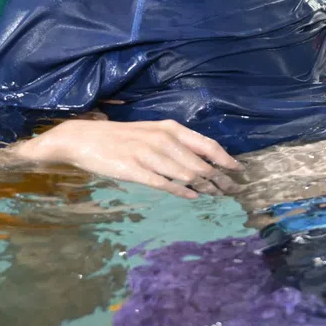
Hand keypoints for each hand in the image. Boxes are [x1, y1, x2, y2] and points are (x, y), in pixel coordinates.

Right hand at [19, 117, 241, 199]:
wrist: (85, 139)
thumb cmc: (122, 137)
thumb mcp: (152, 133)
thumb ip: (176, 144)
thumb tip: (203, 159)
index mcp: (169, 128)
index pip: (207, 145)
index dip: (226, 159)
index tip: (240, 171)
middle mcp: (163, 139)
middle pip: (201, 164)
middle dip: (220, 179)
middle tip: (232, 190)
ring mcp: (149, 155)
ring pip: (186, 175)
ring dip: (205, 187)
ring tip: (216, 195)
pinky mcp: (136, 170)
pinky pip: (165, 184)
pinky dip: (182, 192)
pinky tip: (192, 197)